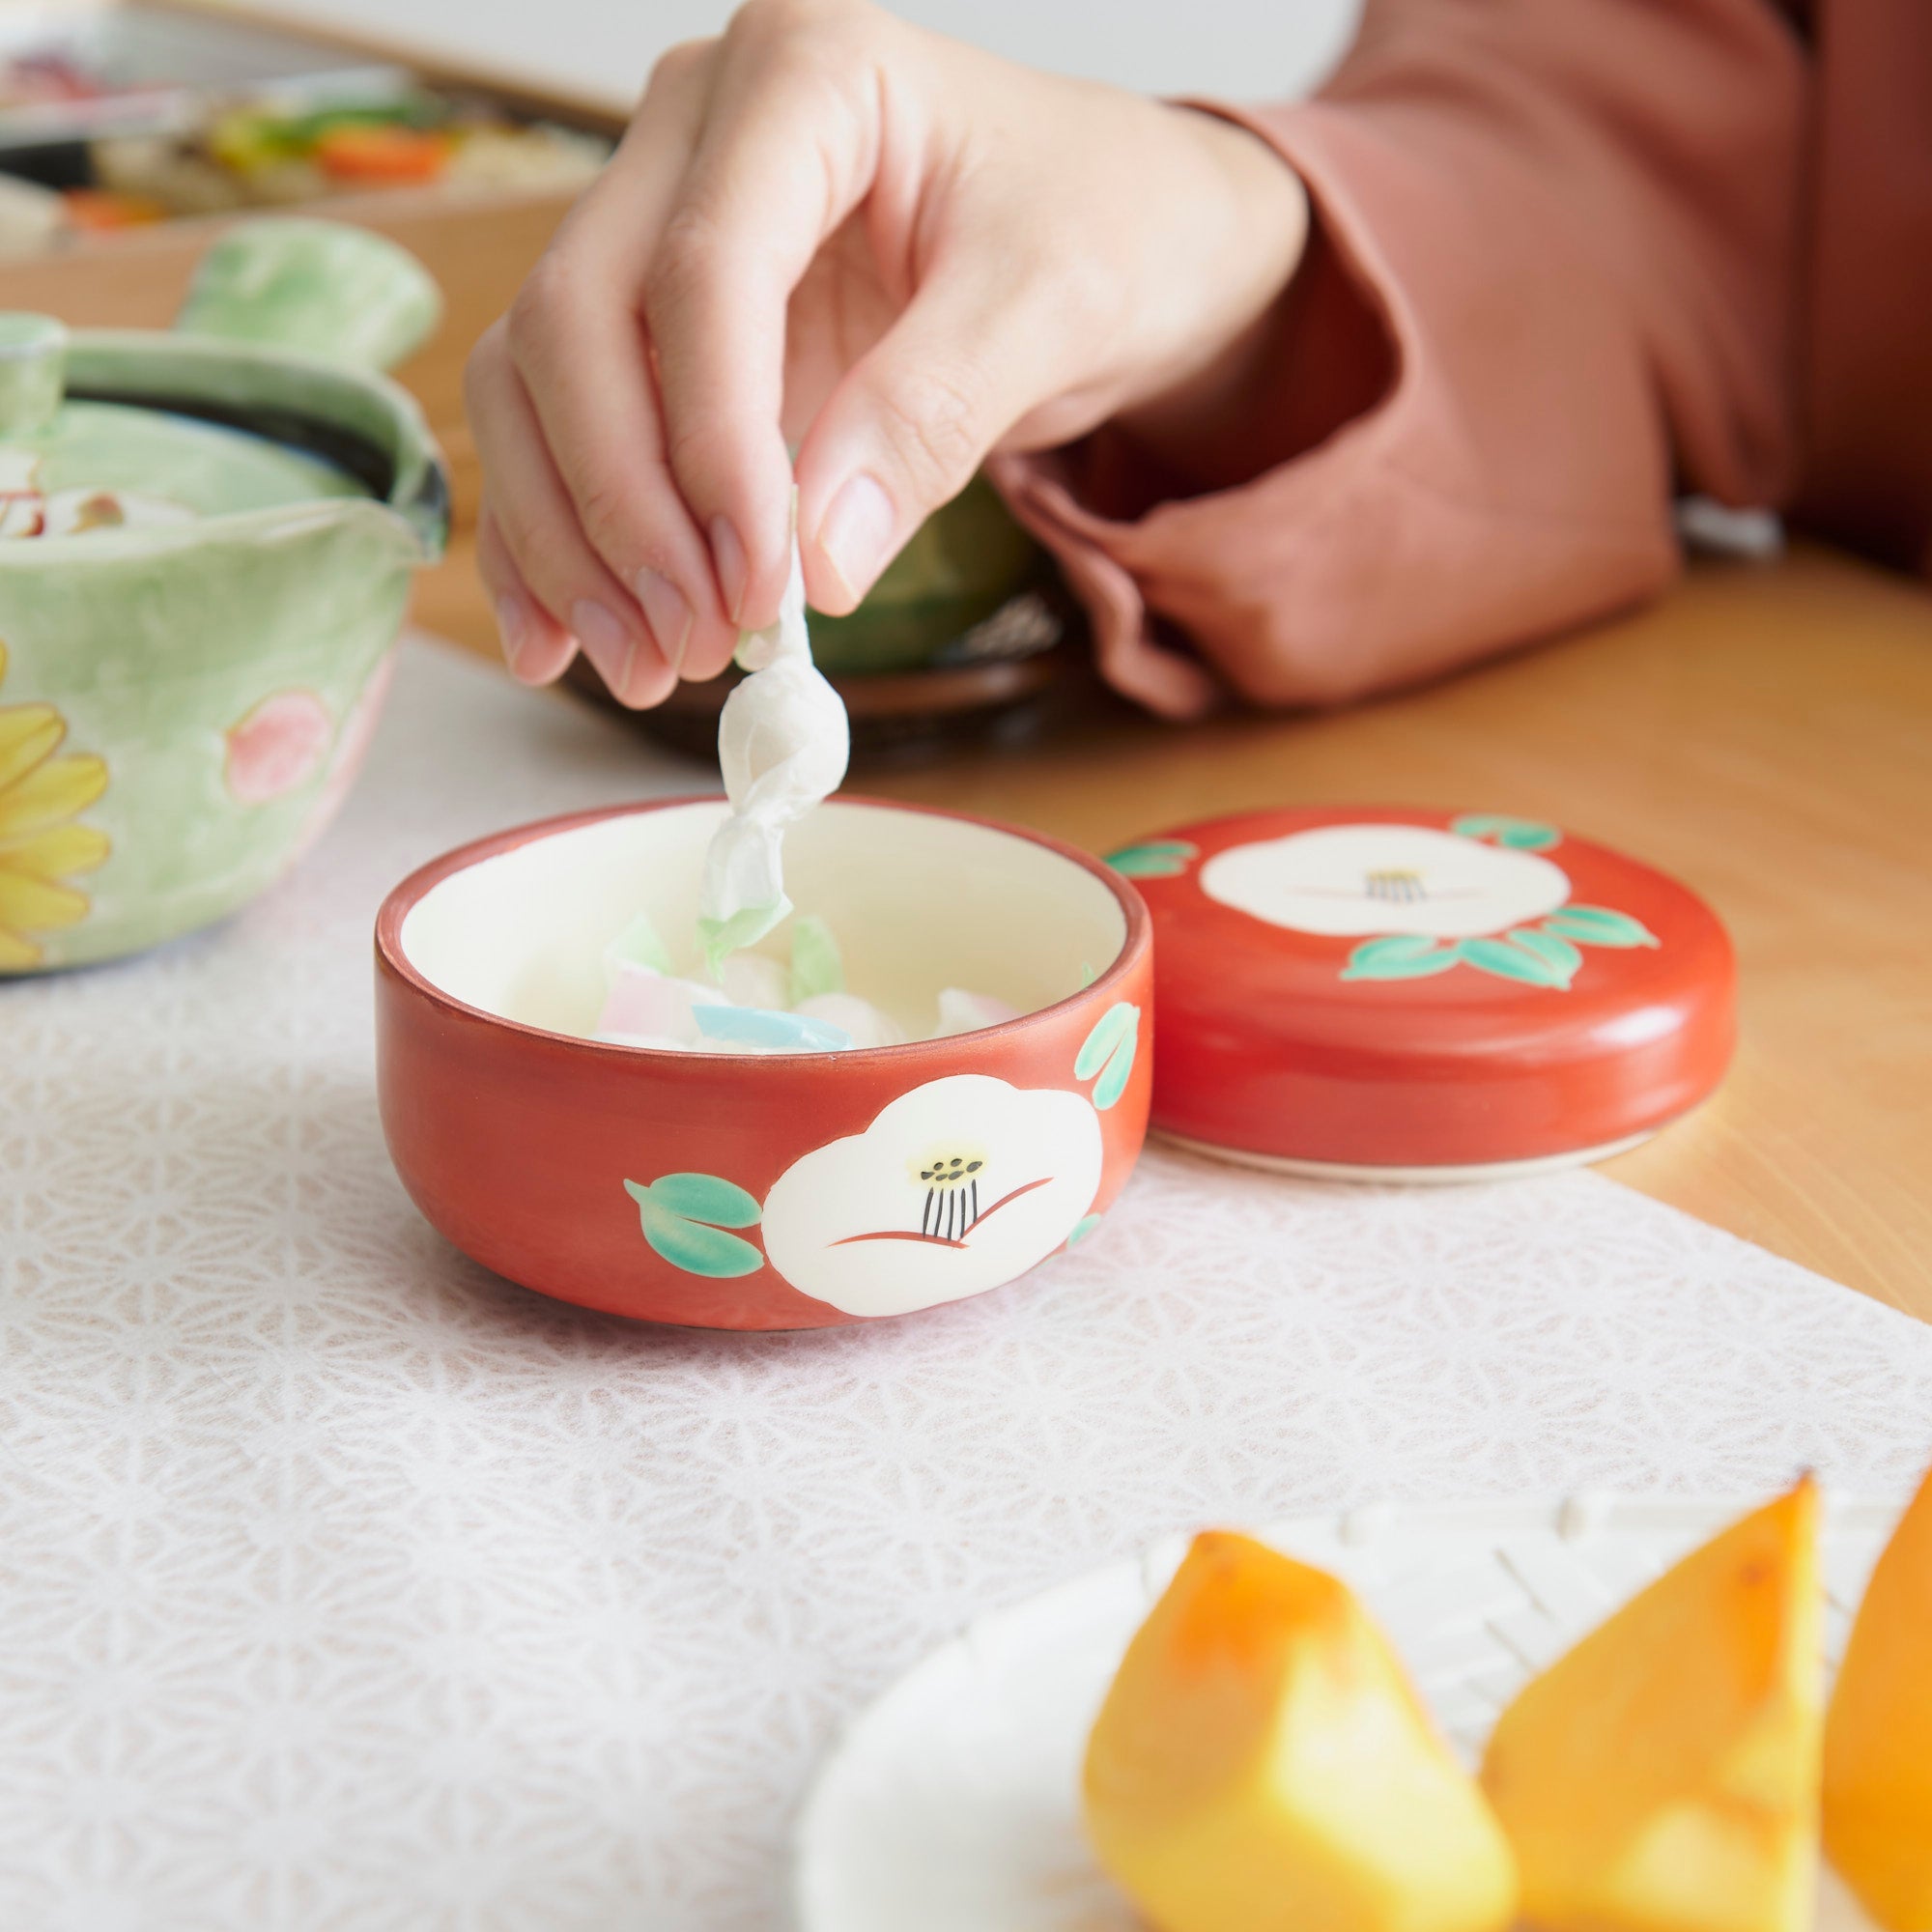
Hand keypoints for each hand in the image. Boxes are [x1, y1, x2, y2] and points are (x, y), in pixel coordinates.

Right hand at [465, 0, 1308, 702]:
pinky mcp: (650, 324)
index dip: (713, 445)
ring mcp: (655, 221)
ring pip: (533, 378)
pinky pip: (551, 422)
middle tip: (696, 644)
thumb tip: (816, 563)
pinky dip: (550, 536)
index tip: (758, 585)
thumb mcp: (1052, 308)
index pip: (702, 270)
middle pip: (578, 320)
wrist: (1122, 231)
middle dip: (625, 506)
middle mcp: (696, 129)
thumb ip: (932, 417)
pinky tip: (563, 640)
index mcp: (804, 73)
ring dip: (571, 539)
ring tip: (648, 666)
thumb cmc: (1104, 227)